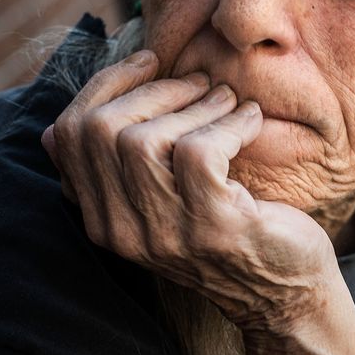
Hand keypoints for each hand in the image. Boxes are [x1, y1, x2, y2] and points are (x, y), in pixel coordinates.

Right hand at [41, 50, 339, 336]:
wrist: (285, 292)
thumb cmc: (230, 227)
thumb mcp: (162, 199)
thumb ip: (122, 166)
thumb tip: (75, 112)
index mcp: (102, 218)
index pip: (68, 135)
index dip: (105, 85)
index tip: (151, 62)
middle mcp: (123, 231)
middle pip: (101, 130)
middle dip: (154, 90)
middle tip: (200, 84)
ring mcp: (166, 233)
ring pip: (146, 138)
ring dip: (196, 104)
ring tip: (229, 102)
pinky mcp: (213, 226)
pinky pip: (200, 149)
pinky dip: (229, 122)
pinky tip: (250, 121)